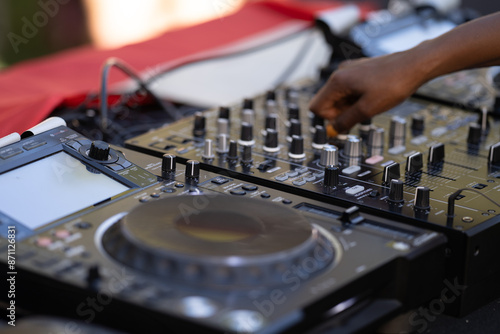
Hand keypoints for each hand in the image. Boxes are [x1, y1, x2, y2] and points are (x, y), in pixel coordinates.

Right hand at [309, 52, 424, 132]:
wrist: (416, 65)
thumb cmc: (395, 82)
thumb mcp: (367, 109)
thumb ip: (345, 121)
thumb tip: (332, 130)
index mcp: (338, 81)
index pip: (317, 107)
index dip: (329, 119)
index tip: (345, 123)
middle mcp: (341, 73)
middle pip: (327, 102)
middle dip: (340, 113)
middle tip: (361, 114)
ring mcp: (350, 71)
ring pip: (339, 97)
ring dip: (350, 106)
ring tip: (370, 105)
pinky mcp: (360, 71)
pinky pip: (349, 90)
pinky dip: (357, 99)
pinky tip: (373, 98)